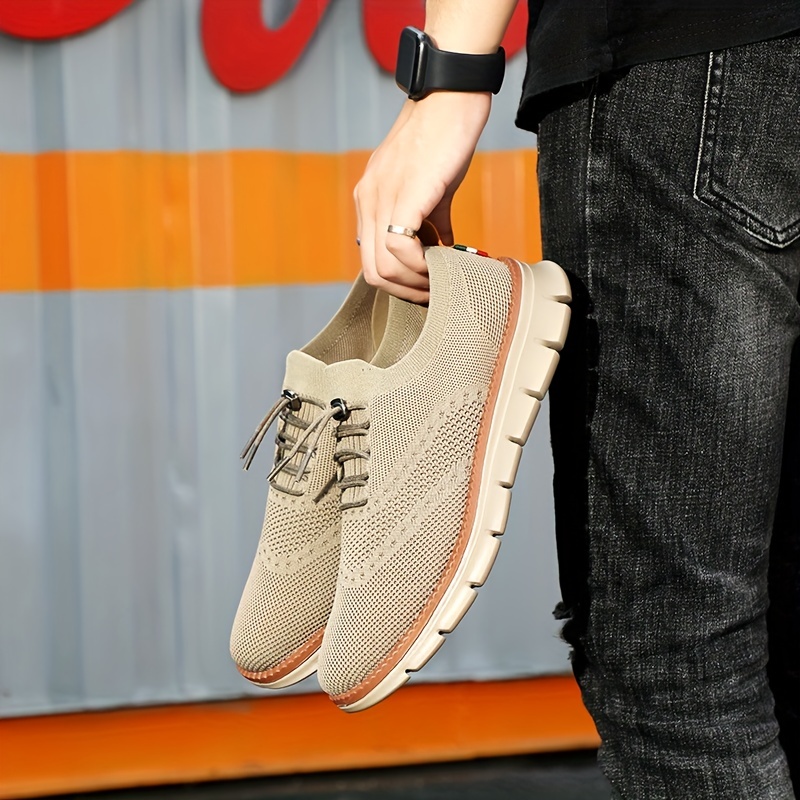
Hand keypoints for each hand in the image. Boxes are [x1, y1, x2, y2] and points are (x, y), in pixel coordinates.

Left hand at [355, 91, 490, 302]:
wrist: (450, 96)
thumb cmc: (445, 138)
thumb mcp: (433, 186)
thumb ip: (432, 219)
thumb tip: (443, 247)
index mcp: (371, 199)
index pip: (371, 260)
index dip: (399, 282)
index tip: (427, 285)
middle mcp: (368, 200)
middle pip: (373, 273)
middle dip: (406, 291)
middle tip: (435, 291)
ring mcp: (381, 197)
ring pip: (383, 267)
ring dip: (416, 283)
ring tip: (441, 278)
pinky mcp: (403, 194)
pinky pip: (400, 248)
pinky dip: (421, 265)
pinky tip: (441, 260)